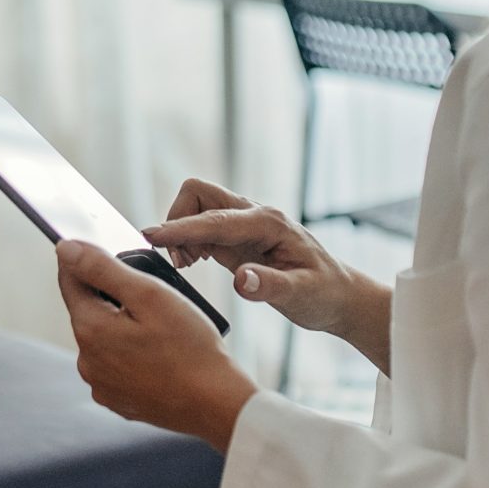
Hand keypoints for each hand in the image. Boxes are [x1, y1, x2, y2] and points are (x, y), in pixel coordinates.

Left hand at [57, 241, 255, 446]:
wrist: (217, 405)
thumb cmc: (191, 350)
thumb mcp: (149, 295)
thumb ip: (103, 268)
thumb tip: (65, 249)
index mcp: (90, 330)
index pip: (70, 280)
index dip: (86, 260)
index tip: (107, 252)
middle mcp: (86, 361)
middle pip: (88, 309)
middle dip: (112, 296)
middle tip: (151, 296)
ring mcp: (101, 384)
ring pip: (103, 338)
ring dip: (122, 326)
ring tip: (160, 328)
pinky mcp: (117, 400)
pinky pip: (116, 365)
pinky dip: (131, 354)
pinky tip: (158, 354)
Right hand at [142, 179, 391, 369]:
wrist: (337, 294)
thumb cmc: (324, 292)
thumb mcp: (303, 294)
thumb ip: (271, 286)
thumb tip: (241, 281)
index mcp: (268, 223)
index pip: (214, 219)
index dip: (181, 228)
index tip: (151, 236)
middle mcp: (253, 215)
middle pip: (199, 193)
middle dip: (178, 220)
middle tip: (179, 259)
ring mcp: (243, 223)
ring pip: (196, 206)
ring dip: (181, 231)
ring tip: (186, 264)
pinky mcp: (236, 236)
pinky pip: (200, 225)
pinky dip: (187, 240)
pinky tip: (193, 262)